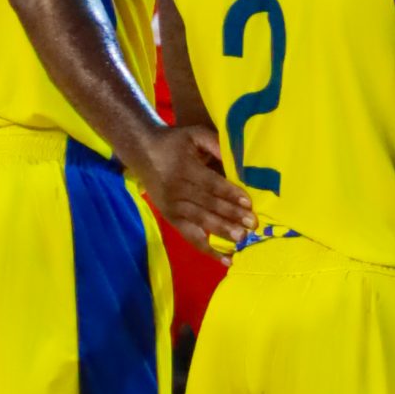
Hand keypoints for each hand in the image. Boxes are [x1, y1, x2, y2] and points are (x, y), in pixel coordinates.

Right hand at [137, 123, 255, 254]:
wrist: (142, 152)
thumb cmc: (175, 142)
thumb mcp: (194, 134)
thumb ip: (215, 144)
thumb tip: (239, 161)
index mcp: (184, 169)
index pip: (211, 184)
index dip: (229, 194)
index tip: (248, 203)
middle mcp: (177, 190)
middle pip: (207, 205)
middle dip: (230, 216)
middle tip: (251, 225)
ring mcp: (173, 207)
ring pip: (200, 222)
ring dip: (221, 232)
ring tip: (241, 241)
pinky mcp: (171, 219)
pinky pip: (190, 237)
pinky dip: (208, 249)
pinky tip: (226, 259)